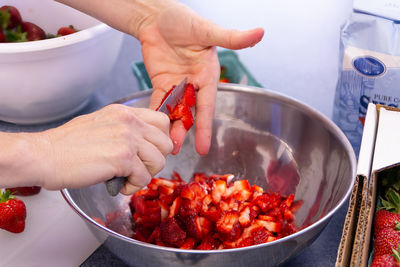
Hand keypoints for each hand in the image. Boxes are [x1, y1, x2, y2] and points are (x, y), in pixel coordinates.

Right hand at [21, 105, 172, 193]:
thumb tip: (143, 144)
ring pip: (159, 161)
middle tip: (138, 168)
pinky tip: (117, 185)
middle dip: (155, 160)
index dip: (160, 140)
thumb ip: (124, 129)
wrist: (44, 155)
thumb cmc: (67, 145)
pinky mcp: (123, 159)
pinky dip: (133, 186)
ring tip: (127, 177)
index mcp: (124, 112)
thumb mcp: (101, 124)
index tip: (150, 153)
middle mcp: (129, 122)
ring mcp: (127, 139)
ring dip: (145, 175)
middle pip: (165, 144)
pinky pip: (144, 178)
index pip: (162, 121)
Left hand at [138, 3, 263, 154]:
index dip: (205, 127)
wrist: (157, 15)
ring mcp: (176, 85)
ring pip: (173, 111)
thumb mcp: (207, 31)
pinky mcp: (161, 82)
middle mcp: (193, 83)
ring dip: (169, 127)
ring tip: (164, 144)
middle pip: (189, 113)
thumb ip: (232, 38)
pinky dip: (156, 113)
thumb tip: (260, 32)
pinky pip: (158, 101)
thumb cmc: (184, 20)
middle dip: (183, 131)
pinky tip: (152, 127)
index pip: (207, 106)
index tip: (204, 148)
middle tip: (175, 148)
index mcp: (207, 75)